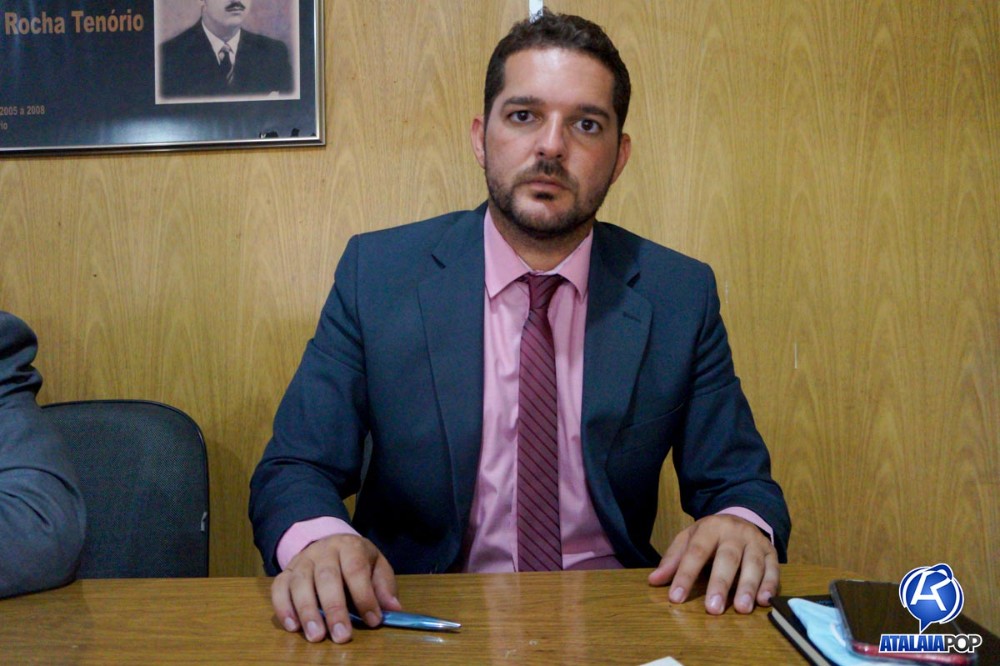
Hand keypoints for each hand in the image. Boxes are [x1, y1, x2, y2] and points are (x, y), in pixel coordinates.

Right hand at [271, 534, 401, 643]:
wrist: (330, 542)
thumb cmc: (356, 560)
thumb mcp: (376, 566)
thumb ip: (384, 586)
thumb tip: (394, 609)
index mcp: (350, 547)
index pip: (356, 570)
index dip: (364, 596)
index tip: (372, 620)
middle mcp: (323, 551)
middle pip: (327, 578)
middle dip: (334, 609)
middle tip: (341, 636)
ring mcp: (302, 561)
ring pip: (300, 583)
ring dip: (307, 611)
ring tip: (316, 636)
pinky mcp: (285, 572)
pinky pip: (278, 588)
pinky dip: (283, 607)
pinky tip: (292, 626)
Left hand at [647, 514, 778, 614]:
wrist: (741, 516)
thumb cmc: (710, 535)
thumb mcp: (689, 538)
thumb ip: (673, 559)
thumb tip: (653, 581)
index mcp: (710, 528)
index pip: (695, 552)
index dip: (685, 575)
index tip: (676, 598)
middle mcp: (734, 533)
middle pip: (727, 558)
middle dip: (720, 584)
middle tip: (713, 609)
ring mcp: (755, 542)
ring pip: (753, 564)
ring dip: (748, 587)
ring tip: (742, 609)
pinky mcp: (772, 552)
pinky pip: (773, 569)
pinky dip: (770, 585)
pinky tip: (764, 601)